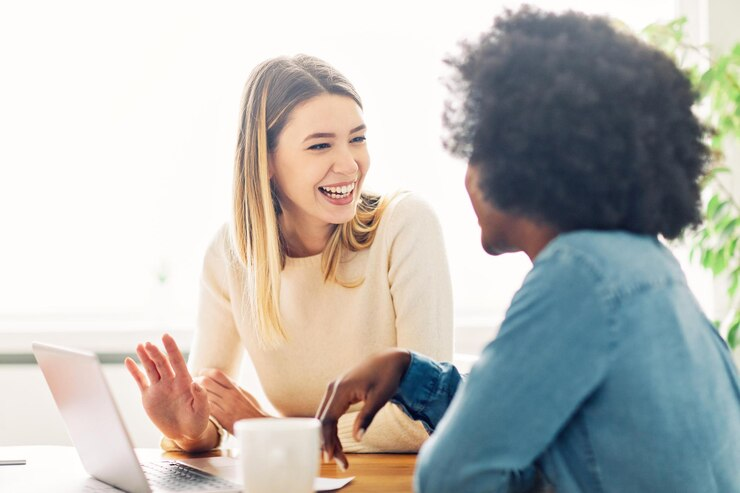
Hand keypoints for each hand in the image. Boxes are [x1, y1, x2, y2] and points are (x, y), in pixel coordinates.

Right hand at [124, 334, 210, 444]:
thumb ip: (201, 396)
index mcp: (184, 382)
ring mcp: (159, 387)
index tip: (166, 336)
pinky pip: (140, 381)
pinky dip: (134, 371)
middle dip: (155, 353)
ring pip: (151, 368)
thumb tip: (196, 383)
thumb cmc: (197, 421)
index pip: (177, 362)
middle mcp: (171, 381)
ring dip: (145, 357)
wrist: (185, 434)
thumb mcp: (203, 410)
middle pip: (162, 363)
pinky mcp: (149, 396)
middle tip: (148, 344)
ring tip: (140, 345)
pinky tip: (128, 361)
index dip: (172, 349)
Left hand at [196, 368, 269, 433]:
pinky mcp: (222, 418)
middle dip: (198, 381)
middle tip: (194, 383)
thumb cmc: (252, 408)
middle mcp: (229, 395)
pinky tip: (199, 405)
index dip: (206, 371)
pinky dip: (202, 405)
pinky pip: (208, 408)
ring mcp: (225, 407)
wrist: (257, 425)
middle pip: (207, 382)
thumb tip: (222, 379)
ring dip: (197, 393)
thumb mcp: (245, 393)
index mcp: (235, 388)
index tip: (201, 372)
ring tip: (194, 393)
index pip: (217, 374)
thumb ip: (233, 386)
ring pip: (205, 395)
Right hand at [315, 348, 411, 469]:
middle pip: (322, 421)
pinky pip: (330, 414)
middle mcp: (332, 388)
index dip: (327, 440)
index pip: (327, 420)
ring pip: (325, 419)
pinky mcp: (337, 392)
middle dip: (327, 443)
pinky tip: (338, 443)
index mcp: (340, 390)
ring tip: (340, 458)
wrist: (389, 360)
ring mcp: (333, 389)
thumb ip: (366, 418)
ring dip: (330, 438)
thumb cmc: (386, 377)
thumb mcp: (379, 398)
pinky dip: (333, 429)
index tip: (331, 458)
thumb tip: (357, 439)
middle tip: (339, 463)